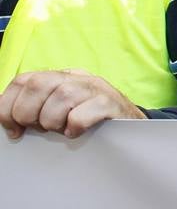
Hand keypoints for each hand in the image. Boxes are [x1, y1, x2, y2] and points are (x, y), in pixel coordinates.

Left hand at [0, 69, 144, 138]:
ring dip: (52, 121)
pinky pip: (82, 114)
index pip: (24, 80)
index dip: (8, 106)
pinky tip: (76, 132)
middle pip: (38, 84)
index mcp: (60, 77)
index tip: (12, 129)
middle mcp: (76, 77)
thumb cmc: (90, 120)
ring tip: (60, 130)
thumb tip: (8, 122)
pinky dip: (74, 126)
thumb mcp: (60, 108)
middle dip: (28, 113)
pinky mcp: (110, 103)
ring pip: (60, 96)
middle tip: (38, 129)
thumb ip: (38, 106)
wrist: (132, 125)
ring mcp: (95, 88)